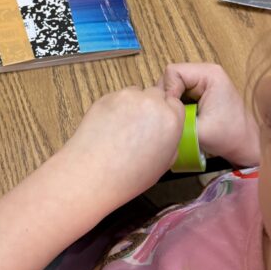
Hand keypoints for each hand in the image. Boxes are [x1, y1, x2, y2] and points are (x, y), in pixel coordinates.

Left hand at [59, 86, 184, 206]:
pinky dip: (116, 107)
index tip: (159, 125)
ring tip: (123, 128)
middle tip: (141, 126)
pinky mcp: (107, 96)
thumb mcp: (164, 163)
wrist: (94, 172)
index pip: (176, 105)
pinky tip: (109, 126)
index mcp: (170, 119)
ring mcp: (127, 97)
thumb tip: (165, 133)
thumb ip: (170, 140)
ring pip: (136, 94)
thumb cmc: (129, 175)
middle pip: (157, 95)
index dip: (167, 114)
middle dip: (152, 107)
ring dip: (134, 105)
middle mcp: (151, 103)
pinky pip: (117, 97)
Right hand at [162, 63, 260, 166]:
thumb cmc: (229, 137)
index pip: (173, 72)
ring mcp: (203, 81)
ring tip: (178, 118)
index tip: (172, 112)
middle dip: (168, 97)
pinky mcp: (200, 91)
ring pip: (172, 85)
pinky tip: (182, 118)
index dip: (167, 91)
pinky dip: (176, 105)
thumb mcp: (198, 130)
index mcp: (209, 74)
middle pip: (171, 77)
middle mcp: (206, 72)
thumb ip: (176, 119)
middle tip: (172, 117)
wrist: (246, 146)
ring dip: (172, 102)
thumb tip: (156, 114)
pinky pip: (179, 93)